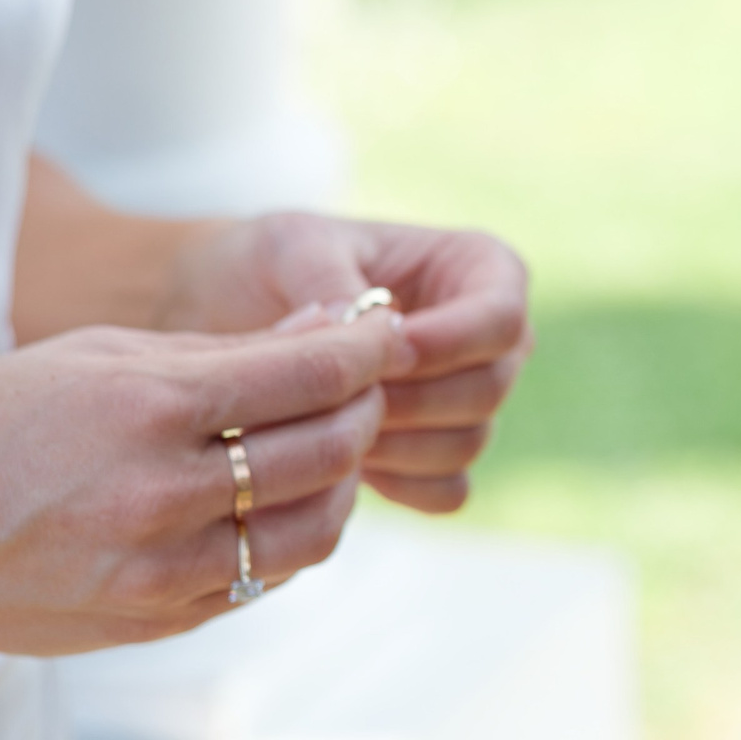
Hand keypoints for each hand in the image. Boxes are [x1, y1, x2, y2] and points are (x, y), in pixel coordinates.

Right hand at [0, 315, 412, 680]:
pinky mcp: (163, 619)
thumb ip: (223, 349)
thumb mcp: (99, 356)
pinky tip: (277, 502)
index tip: (390, 334)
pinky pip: (267, 576)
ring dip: (344, 483)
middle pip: (330, 450)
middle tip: (368, 386)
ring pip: (318, 528)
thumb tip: (331, 332)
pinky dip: (294, 534)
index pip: (309, 375)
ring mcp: (166, 569)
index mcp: (149, 409)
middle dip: (367, 408)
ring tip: (329, 448)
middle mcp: (164, 494)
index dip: (369, 351)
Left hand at [160, 214, 532, 512]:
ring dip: (395, 445)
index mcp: (480, 267)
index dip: (447, 343)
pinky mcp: (444, 453)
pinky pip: (447, 490)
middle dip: (409, 401)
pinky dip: (398, 485)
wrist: (239, 312)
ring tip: (322, 426)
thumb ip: (331, 279)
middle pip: (489, 388)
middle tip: (333, 399)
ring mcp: (474, 399)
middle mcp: (492, 338)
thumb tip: (368, 327)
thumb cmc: (275, 264)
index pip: (501, 317)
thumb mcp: (292, 248)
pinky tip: (341, 464)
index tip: (376, 354)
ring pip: (469, 442)